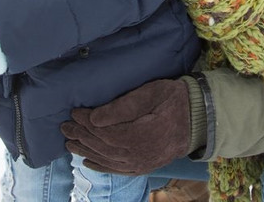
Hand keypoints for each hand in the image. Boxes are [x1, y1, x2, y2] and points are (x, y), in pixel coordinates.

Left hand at [61, 79, 189, 174]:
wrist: (198, 119)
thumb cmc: (174, 100)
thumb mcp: (151, 94)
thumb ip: (123, 106)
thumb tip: (95, 118)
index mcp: (139, 135)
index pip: (104, 131)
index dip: (86, 122)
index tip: (74, 111)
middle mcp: (138, 154)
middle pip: (102, 146)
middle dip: (81, 136)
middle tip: (64, 126)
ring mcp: (141, 163)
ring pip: (106, 159)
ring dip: (86, 151)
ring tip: (69, 143)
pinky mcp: (144, 166)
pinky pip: (118, 169)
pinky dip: (101, 166)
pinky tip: (88, 162)